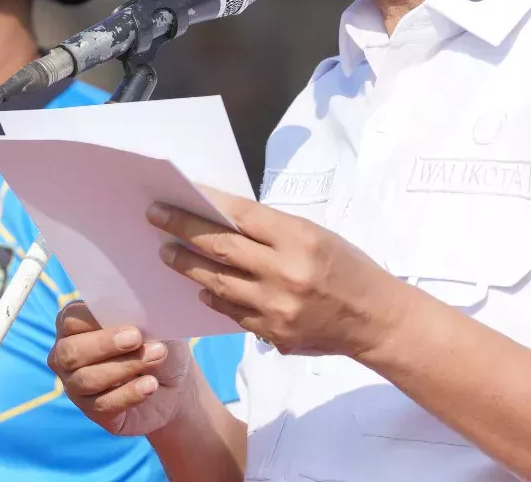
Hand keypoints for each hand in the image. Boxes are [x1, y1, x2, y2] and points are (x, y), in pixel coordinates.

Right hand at [48, 300, 195, 436]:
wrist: (173, 382)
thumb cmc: (155, 342)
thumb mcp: (152, 324)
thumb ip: (138, 317)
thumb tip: (136, 315)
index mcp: (75, 325)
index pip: (70, 320)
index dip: (92, 318)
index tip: (121, 318)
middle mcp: (66, 356)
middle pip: (70, 352)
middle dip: (104, 344)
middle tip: (136, 338)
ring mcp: (75, 386)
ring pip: (86, 379)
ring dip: (124, 367)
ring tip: (157, 357)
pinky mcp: (92, 411)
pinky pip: (103, 404)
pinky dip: (129, 394)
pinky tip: (150, 385)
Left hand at [150, 186, 410, 358]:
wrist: (375, 318)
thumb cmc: (348, 267)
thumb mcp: (317, 235)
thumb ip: (273, 230)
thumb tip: (224, 219)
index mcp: (300, 239)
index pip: (241, 216)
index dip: (205, 204)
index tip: (177, 196)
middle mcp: (285, 273)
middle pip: (221, 249)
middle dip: (183, 231)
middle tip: (156, 218)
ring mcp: (276, 308)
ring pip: (217, 283)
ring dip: (188, 266)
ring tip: (168, 253)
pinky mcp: (272, 334)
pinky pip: (232, 312)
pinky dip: (214, 296)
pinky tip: (202, 286)